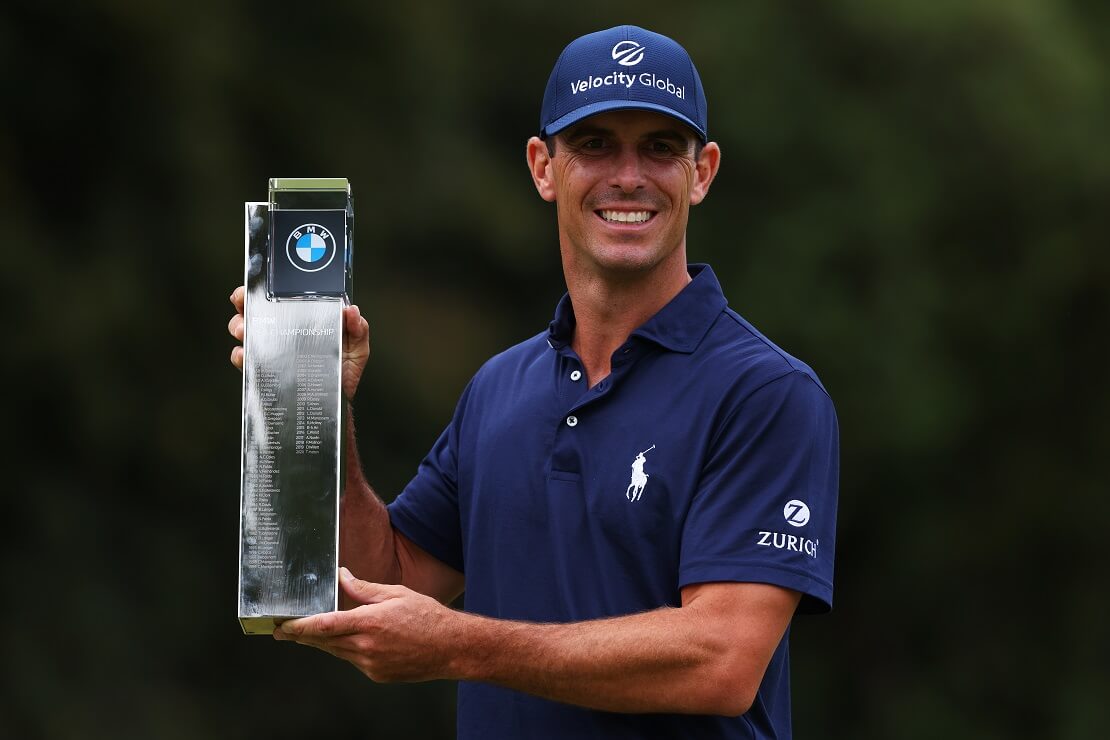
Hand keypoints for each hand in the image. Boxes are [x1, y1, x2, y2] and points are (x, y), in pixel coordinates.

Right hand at [227, 287, 371, 400]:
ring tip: (245, 329)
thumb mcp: (357, 348)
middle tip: (245, 304)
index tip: (258, 285)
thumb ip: (358, 329)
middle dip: (244, 302)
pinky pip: (245, 360)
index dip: (266, 288)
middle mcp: (283, 332)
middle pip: (255, 310)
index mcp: (303, 320)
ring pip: (245, 331)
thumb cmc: (344, 374)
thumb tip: (352, 311)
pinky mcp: (264, 370)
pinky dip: (241, 355)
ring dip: (240, 326)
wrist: (334, 404)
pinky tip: (246, 354)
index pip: (281, 298)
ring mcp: (271, 351)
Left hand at [274, 568, 463, 682]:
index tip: (282, 626)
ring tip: (309, 634)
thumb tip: (342, 577)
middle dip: (302, 636)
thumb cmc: (428, 617)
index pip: (324, 626)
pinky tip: (350, 641)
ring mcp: (371, 664)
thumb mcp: (395, 594)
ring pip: (337, 652)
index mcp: (369, 623)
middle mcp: (366, 647)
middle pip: (324, 642)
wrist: (451, 648)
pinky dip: (346, 650)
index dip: (300, 627)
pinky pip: (353, 661)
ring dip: (323, 643)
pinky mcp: (377, 675)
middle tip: (283, 630)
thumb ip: (363, 588)